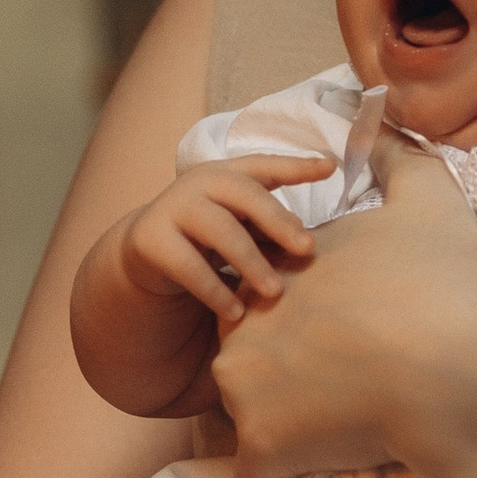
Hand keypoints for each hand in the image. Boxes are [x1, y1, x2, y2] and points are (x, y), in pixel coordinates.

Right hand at [119, 154, 334, 322]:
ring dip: (252, 262)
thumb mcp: (239, 225)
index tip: (330, 169)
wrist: (146, 249)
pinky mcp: (151, 239)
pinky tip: (235, 312)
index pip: (265, 165)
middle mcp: (200, 182)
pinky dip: (215, 290)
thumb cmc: (208, 236)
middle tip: (308, 249)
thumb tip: (307, 243)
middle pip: (245, 194)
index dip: (297, 166)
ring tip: (275, 292)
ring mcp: (173, 207)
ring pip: (221, 230)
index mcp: (227, 174)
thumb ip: (269, 228)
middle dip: (279, 221)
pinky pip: (189, 266)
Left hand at [212, 130, 476, 477]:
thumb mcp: (427, 197)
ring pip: (249, 419)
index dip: (311, 330)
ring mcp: (244, 389)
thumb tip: (383, 123)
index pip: (272, 307)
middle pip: (251, 362)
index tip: (351, 346)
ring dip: (283, 432)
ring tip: (341, 433)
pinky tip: (311, 475)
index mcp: (276, 275)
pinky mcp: (259, 447)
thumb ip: (397, 158)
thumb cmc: (446, 279)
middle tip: (346, 394)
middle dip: (286, 381)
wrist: (458, 359)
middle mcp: (245, 326)